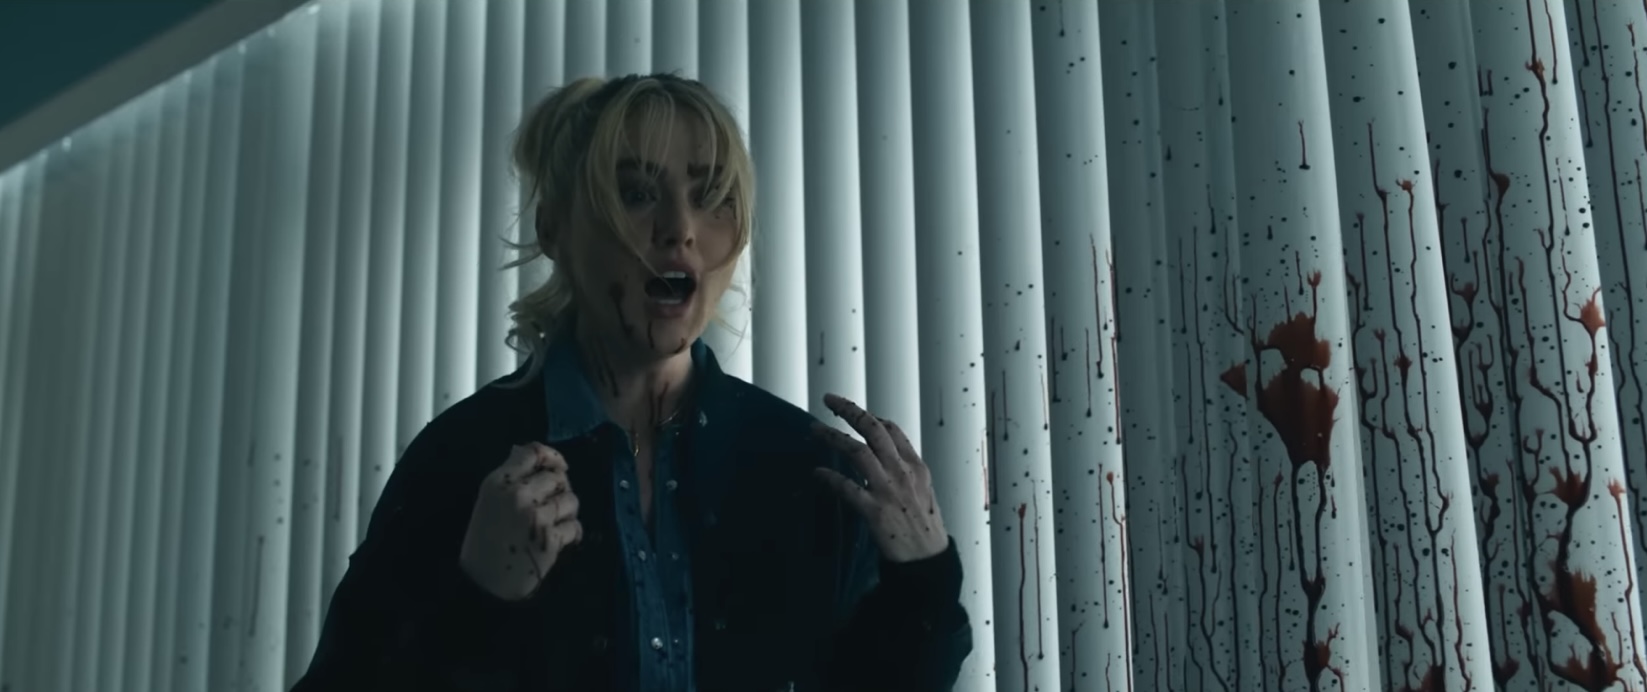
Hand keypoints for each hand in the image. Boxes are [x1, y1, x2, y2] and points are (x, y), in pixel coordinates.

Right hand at [459, 443, 582, 600]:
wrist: (482, 584)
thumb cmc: (483, 542)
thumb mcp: (487, 502)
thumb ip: (509, 477)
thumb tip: (526, 450)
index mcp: (498, 482)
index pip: (533, 453)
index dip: (552, 457)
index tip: (560, 467)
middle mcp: (517, 495)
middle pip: (557, 477)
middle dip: (560, 490)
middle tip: (553, 506)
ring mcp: (535, 517)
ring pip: (570, 500)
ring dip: (567, 511)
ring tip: (555, 524)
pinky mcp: (550, 539)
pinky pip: (574, 526)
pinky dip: (571, 533)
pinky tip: (559, 541)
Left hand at [812, 393, 950, 563]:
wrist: (927, 560)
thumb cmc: (925, 527)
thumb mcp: (923, 490)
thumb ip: (905, 470)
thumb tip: (885, 453)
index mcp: (916, 466)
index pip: (891, 429)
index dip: (869, 416)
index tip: (852, 412)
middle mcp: (902, 473)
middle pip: (873, 430)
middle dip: (848, 410)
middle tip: (828, 400)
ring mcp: (888, 491)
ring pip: (857, 452)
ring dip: (832, 437)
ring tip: (814, 430)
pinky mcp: (874, 512)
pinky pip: (846, 488)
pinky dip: (829, 477)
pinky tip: (817, 473)